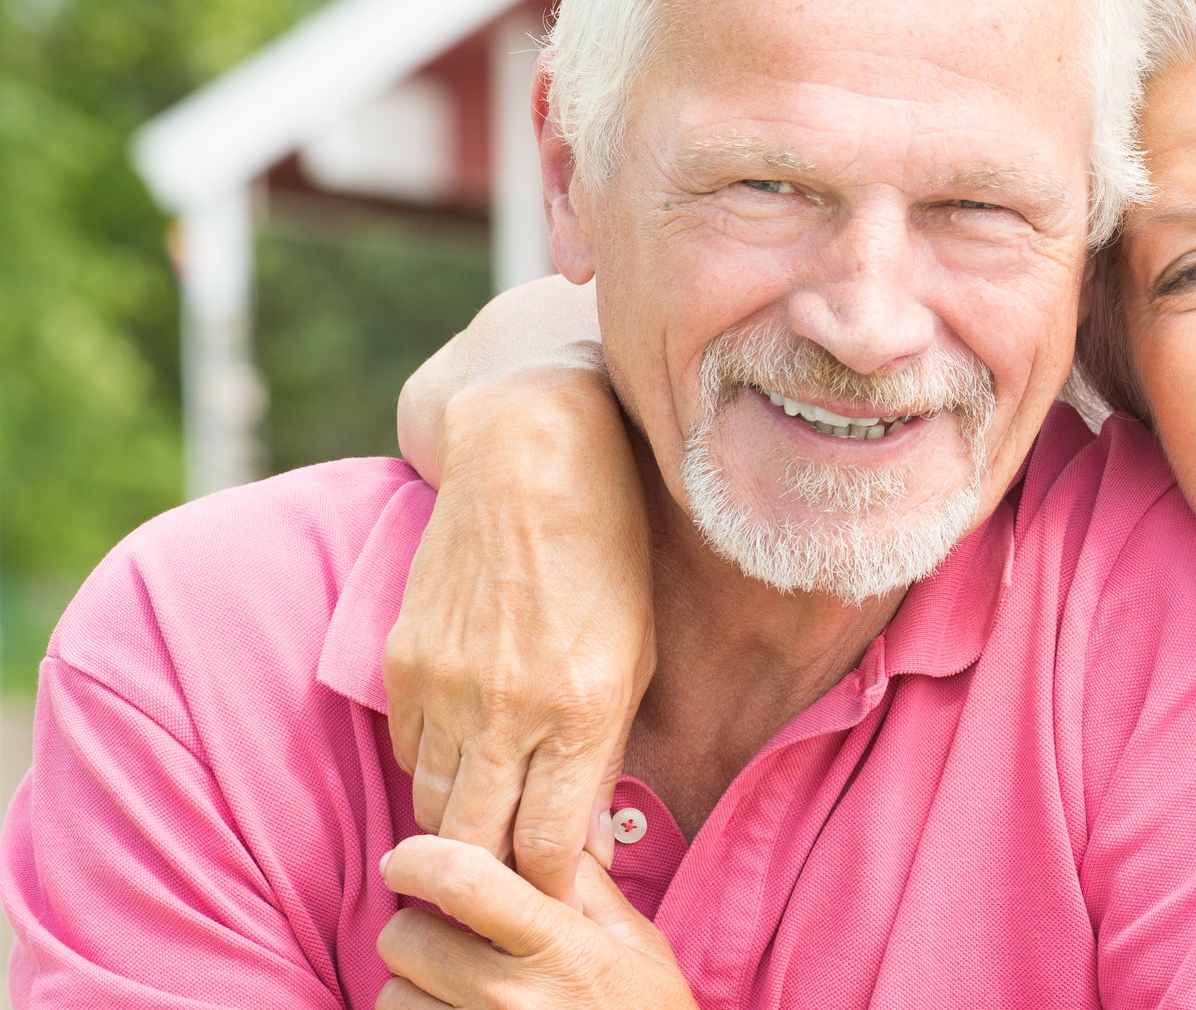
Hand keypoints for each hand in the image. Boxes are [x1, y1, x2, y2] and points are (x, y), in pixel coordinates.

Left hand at [377, 835, 695, 1009]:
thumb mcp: (639, 945)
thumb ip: (587, 885)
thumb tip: (547, 834)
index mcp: (558, 947)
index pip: (461, 881)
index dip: (420, 857)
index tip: (408, 859)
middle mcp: (509, 998)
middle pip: (404, 937)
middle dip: (421, 928)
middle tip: (454, 939)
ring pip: (391, 995)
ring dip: (415, 988)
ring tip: (459, 992)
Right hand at [383, 367, 655, 904]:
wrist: (532, 460)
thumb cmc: (608, 554)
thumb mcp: (637, 657)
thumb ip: (605, 754)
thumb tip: (582, 841)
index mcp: (582, 711)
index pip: (545, 852)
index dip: (547, 886)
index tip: (555, 888)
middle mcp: (509, 710)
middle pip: (478, 848)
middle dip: (496, 875)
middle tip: (513, 873)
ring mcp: (448, 686)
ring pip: (433, 809)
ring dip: (459, 828)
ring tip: (487, 825)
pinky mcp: (404, 661)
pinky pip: (408, 753)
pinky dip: (432, 771)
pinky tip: (462, 759)